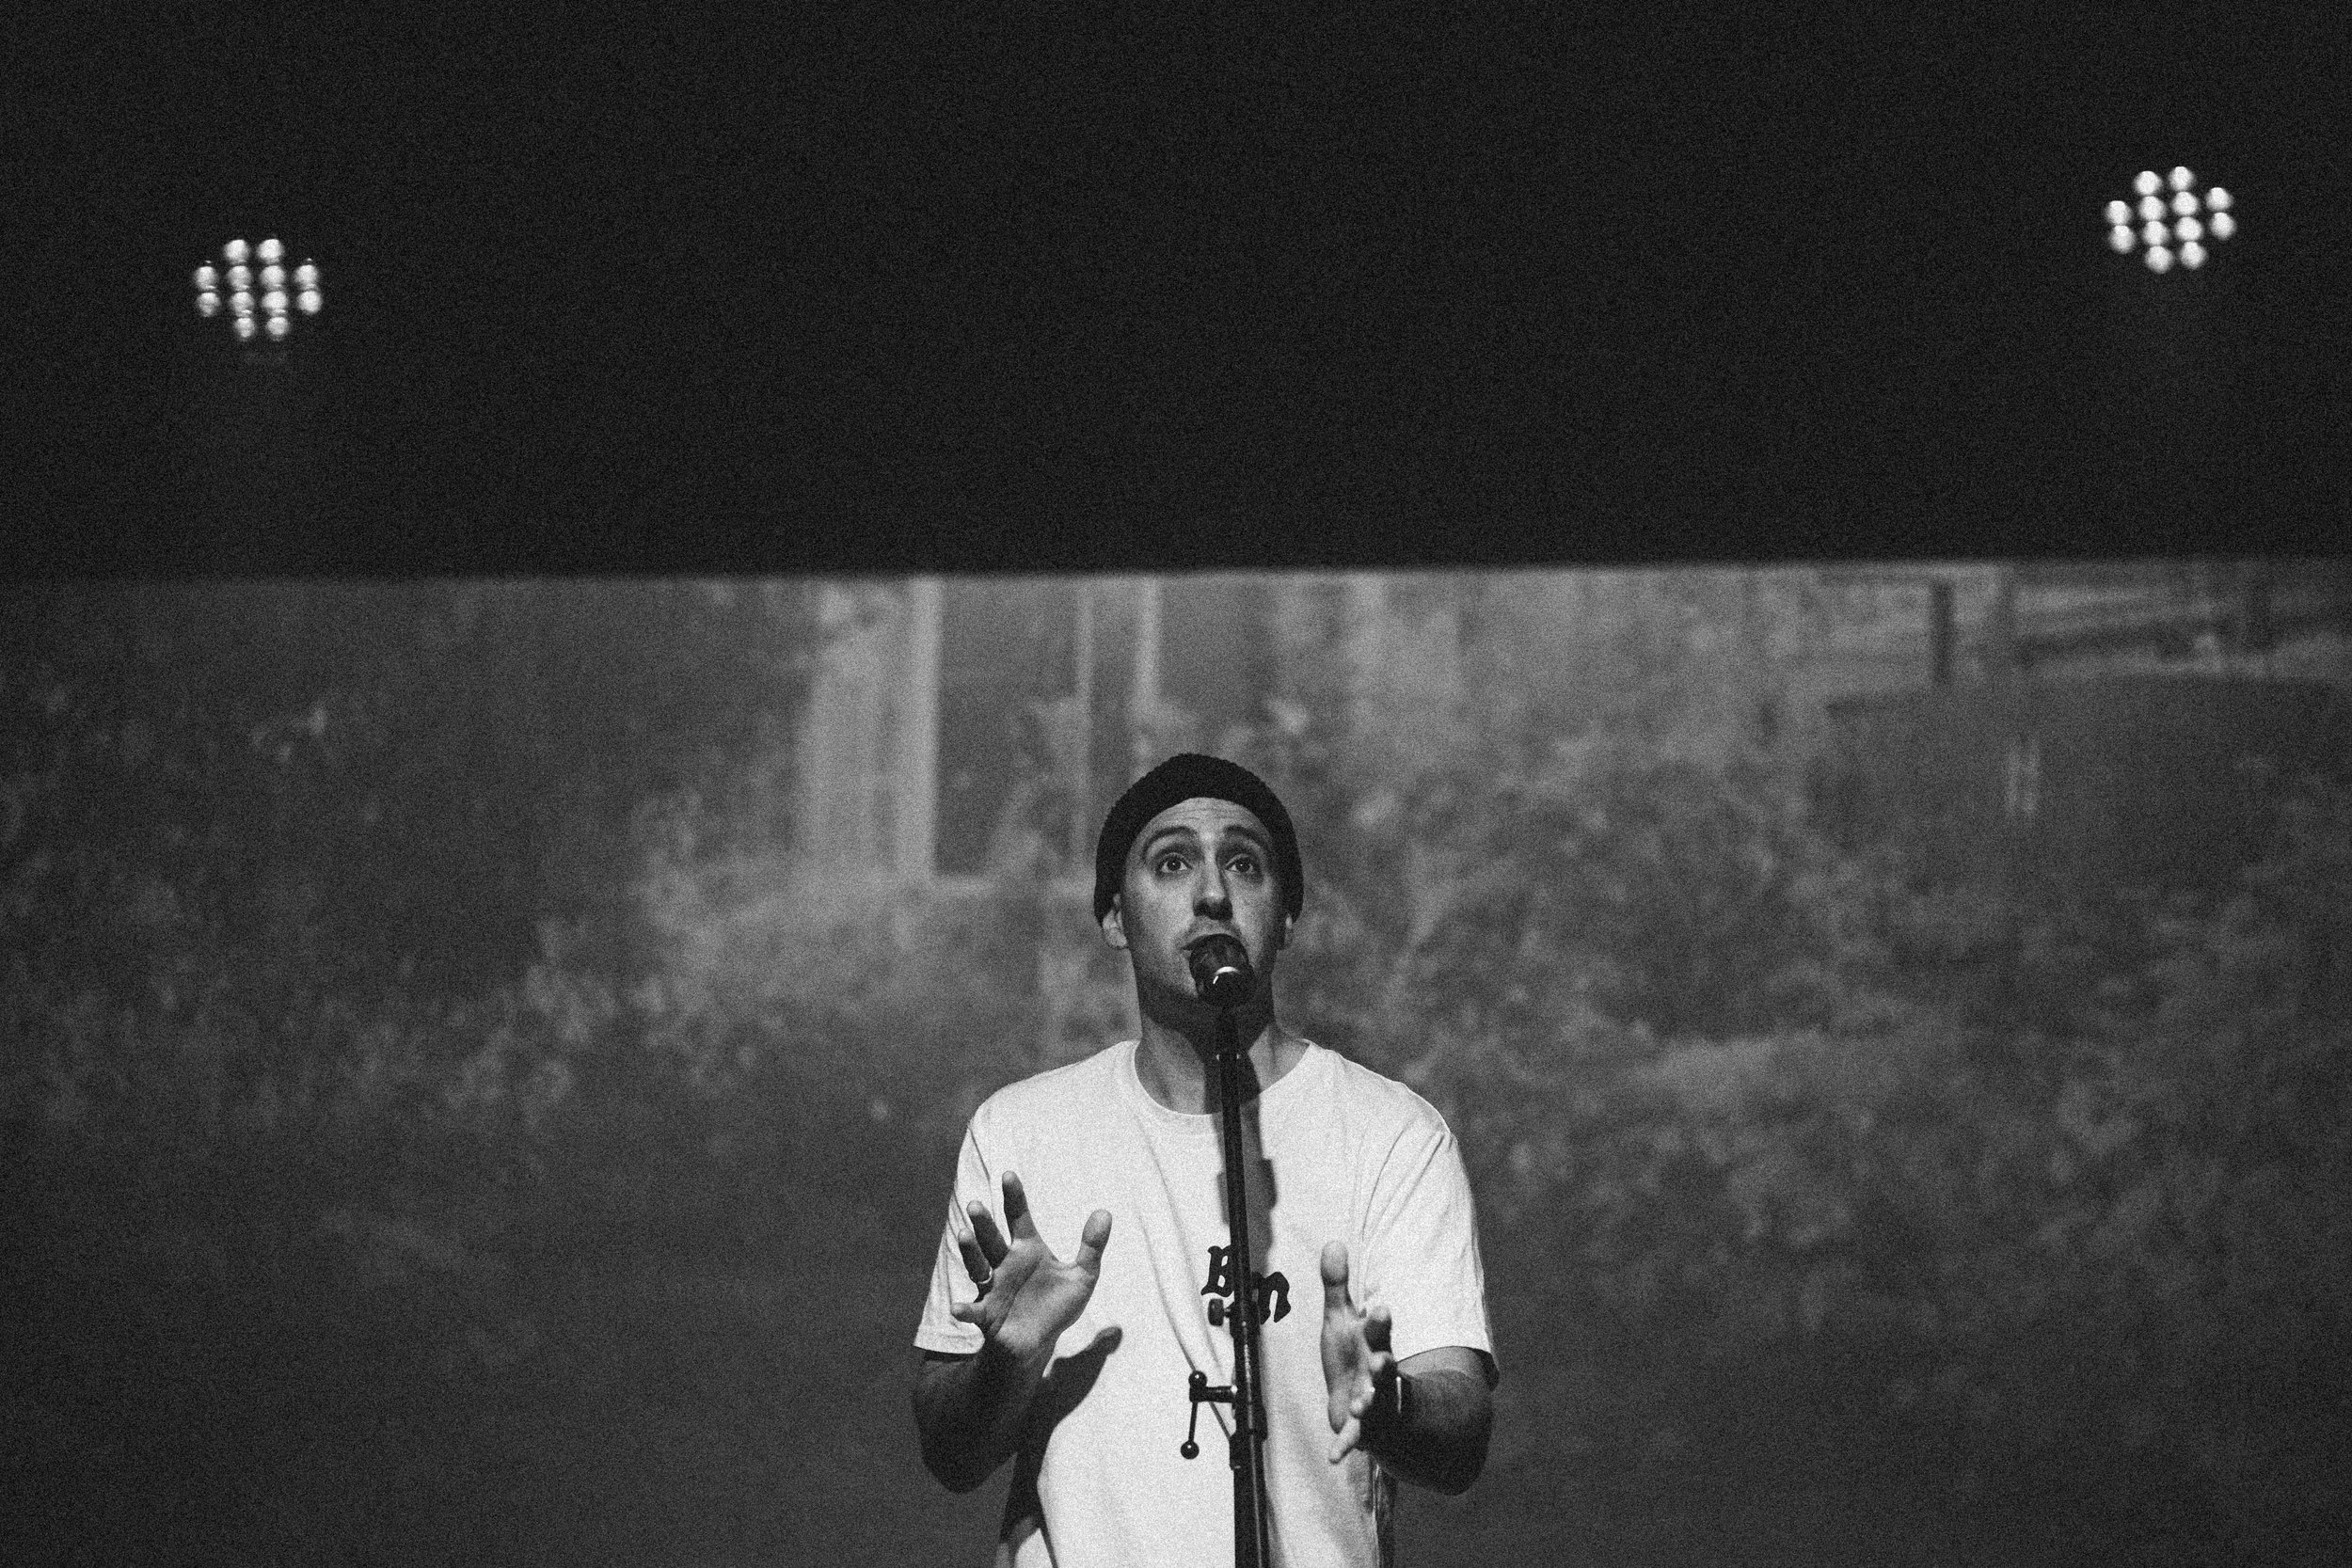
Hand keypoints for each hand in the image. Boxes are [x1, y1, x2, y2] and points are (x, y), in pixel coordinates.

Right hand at [950, 1171, 1111, 1363]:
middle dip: (984, 1223)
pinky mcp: (986, 1314)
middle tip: (976, 1205)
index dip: (1014, 1198)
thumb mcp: (1082, 1277)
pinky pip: (974, 1311)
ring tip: (964, 1235)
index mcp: (1027, 1250)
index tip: (1009, 1175)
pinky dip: (965, 1310)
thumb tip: (1105, 1212)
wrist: (1040, 1342)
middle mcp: (1005, 1264)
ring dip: (970, 1251)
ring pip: (978, 1266)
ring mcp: (993, 1288)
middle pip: (992, 1239)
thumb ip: (1092, 1247)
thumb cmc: (1056, 1305)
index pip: (1019, 1217)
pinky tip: (957, 1309)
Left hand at [1319, 1240, 1397, 1463]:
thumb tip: (1332, 1241)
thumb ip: (1336, 1285)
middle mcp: (1378, 1375)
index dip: (1380, 1321)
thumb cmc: (1355, 1358)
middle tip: (1383, 1359)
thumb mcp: (1341, 1320)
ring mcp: (1374, 1404)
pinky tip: (1333, 1457)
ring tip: (1362, 1402)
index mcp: (1374, 1345)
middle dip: (1384, 1361)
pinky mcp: (1362, 1430)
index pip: (1379, 1331)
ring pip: (1376, 1403)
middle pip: (1384, 1366)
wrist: (1370, 1404)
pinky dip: (1344, 1446)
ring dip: (1370, 1402)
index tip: (1380, 1308)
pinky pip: (1354, 1439)